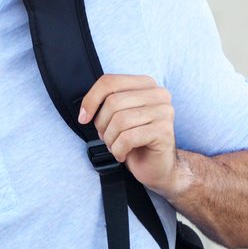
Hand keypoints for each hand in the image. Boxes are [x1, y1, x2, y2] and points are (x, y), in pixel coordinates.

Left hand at [78, 74, 191, 199]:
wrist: (158, 167)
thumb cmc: (136, 142)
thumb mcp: (118, 117)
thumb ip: (106, 104)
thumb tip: (85, 111)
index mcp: (146, 84)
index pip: (110, 81)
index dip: (91, 100)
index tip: (83, 118)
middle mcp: (158, 94)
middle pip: (113, 102)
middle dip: (102, 124)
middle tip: (106, 138)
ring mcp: (164, 111)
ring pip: (120, 120)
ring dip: (110, 139)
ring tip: (115, 147)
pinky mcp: (164, 131)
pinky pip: (128, 138)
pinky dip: (118, 150)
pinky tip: (122, 154)